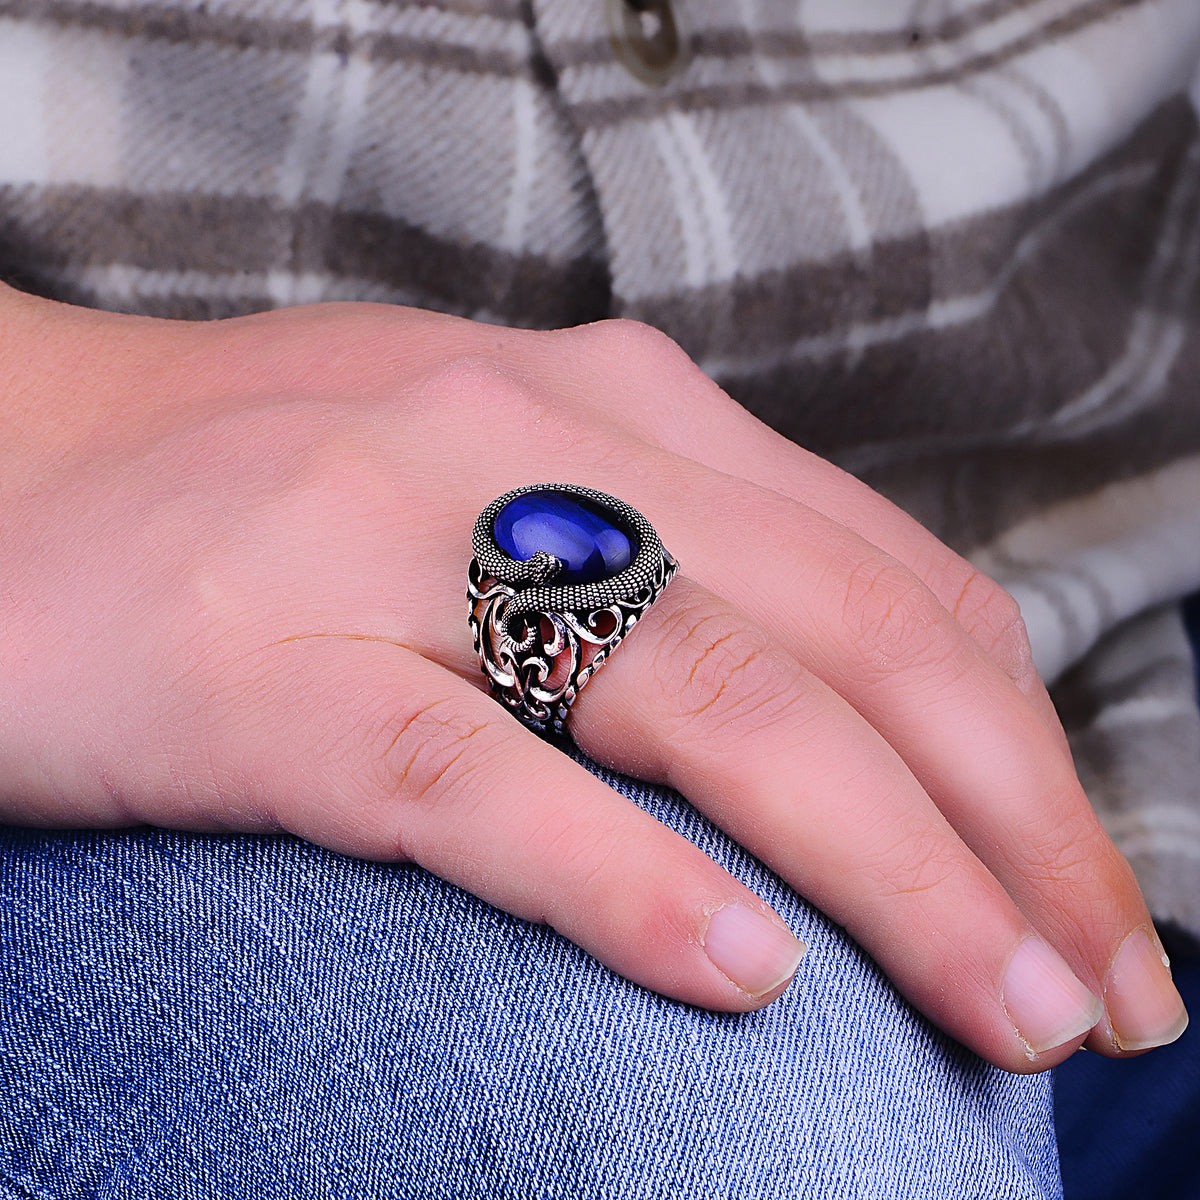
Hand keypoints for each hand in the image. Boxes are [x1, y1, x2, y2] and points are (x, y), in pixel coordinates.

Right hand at [0, 287, 1185, 1071]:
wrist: (8, 458)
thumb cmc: (271, 489)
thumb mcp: (506, 479)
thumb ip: (671, 556)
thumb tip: (852, 718)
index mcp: (608, 402)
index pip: (891, 582)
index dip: (1024, 749)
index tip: (1090, 896)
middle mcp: (525, 437)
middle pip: (846, 641)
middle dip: (1012, 824)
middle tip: (1099, 992)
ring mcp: (391, 540)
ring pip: (706, 698)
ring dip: (888, 868)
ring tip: (1000, 1006)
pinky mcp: (259, 660)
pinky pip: (474, 779)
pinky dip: (622, 878)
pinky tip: (744, 976)